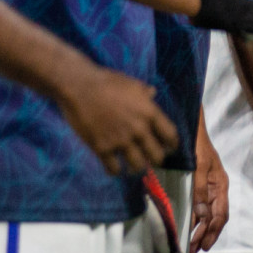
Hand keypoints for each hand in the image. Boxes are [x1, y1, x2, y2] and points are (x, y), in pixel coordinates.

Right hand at [55, 65, 178, 175]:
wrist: (80, 87)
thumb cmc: (107, 82)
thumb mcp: (132, 84)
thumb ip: (145, 93)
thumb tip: (152, 93)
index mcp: (150, 112)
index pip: (170, 136)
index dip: (171, 145)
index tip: (168, 148)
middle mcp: (139, 129)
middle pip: (157, 157)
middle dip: (155, 159)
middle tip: (149, 158)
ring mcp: (121, 140)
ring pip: (138, 167)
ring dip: (136, 167)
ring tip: (132, 165)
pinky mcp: (102, 148)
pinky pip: (114, 170)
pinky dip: (115, 170)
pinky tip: (114, 166)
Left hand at [190, 122, 229, 252]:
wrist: (191, 128)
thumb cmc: (197, 145)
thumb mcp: (198, 166)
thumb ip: (199, 190)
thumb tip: (201, 216)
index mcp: (221, 186)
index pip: (220, 215)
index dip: (212, 232)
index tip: (203, 246)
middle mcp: (216, 189)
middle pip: (214, 218)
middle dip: (205, 236)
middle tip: (193, 251)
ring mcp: (208, 187)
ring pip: (207, 215)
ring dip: (199, 230)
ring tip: (191, 245)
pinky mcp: (198, 184)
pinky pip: (199, 207)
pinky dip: (195, 219)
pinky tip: (189, 226)